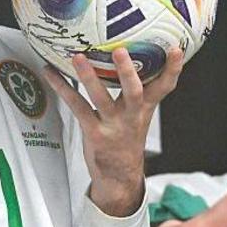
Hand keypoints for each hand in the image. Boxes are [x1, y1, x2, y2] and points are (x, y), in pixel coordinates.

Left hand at [41, 47, 184, 214]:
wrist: (119, 177)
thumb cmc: (127, 138)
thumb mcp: (140, 115)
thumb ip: (139, 89)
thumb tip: (133, 52)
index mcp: (145, 108)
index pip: (164, 87)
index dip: (173, 69)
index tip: (176, 49)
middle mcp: (131, 116)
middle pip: (133, 91)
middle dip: (127, 71)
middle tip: (120, 50)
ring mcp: (112, 125)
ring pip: (100, 98)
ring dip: (88, 77)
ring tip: (78, 57)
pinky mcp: (93, 132)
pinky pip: (76, 106)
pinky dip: (62, 87)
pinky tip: (49, 72)